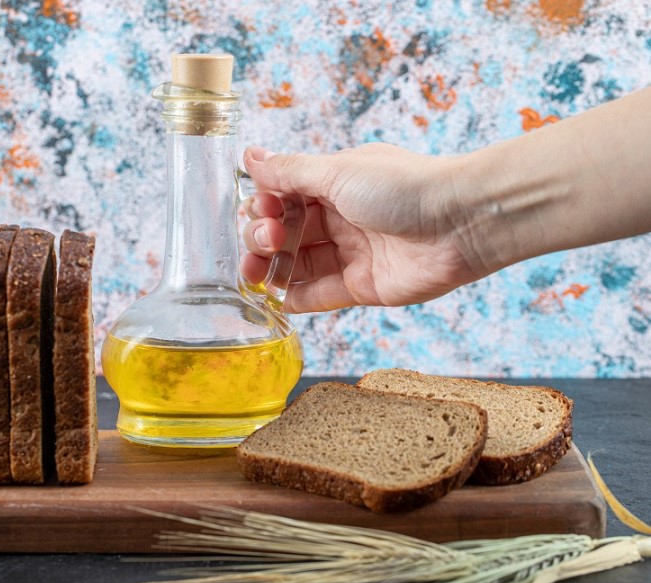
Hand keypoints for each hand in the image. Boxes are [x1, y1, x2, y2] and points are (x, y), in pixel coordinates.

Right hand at [241, 144, 488, 312]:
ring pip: (299, 263)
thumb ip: (289, 172)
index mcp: (334, 183)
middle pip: (287, 232)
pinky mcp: (363, 285)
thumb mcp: (338, 172)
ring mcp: (352, 252)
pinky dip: (296, 297)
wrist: (461, 223)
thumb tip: (250, 157)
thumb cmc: (403, 187)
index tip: (259, 211)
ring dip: (272, 268)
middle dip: (264, 237)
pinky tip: (274, 297)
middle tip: (266, 241)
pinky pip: (321, 293)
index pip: (284, 196)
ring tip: (253, 273)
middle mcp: (341, 217)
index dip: (265, 205)